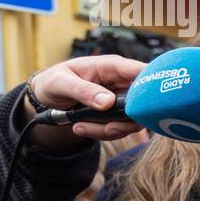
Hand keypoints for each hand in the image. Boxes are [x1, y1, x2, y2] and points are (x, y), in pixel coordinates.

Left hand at [23, 54, 146, 147]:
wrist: (46, 98)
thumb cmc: (53, 82)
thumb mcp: (61, 83)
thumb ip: (83, 91)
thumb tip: (107, 102)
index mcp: (112, 66)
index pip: (142, 71)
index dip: (153, 85)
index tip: (148, 104)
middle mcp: (123, 83)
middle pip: (144, 102)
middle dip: (126, 119)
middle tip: (105, 128)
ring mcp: (123, 100)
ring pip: (133, 120)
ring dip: (110, 129)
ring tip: (79, 126)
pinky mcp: (118, 115)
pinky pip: (121, 128)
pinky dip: (102, 133)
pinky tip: (81, 127)